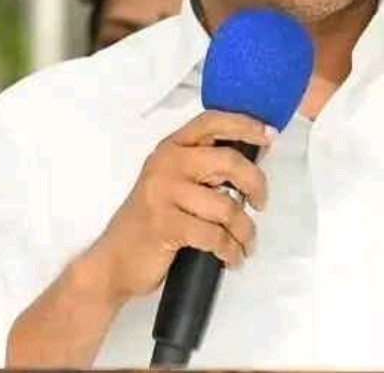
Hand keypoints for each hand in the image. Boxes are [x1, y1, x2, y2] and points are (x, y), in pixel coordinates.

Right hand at [83, 110, 273, 305]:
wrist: (114, 261)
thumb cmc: (151, 221)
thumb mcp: (175, 183)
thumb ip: (209, 166)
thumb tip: (257, 151)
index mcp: (171, 148)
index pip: (212, 121)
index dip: (245, 124)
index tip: (270, 135)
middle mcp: (166, 163)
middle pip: (229, 161)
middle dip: (256, 184)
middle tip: (261, 203)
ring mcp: (164, 193)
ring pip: (227, 206)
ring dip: (245, 230)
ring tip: (245, 242)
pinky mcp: (166, 224)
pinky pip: (214, 235)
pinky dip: (230, 250)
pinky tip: (232, 257)